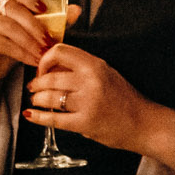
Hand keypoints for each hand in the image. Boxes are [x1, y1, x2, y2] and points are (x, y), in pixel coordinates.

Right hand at [0, 0, 75, 88]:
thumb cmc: (17, 37)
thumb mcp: (36, 25)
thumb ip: (55, 16)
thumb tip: (77, 10)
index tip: (45, 9)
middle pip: (12, 7)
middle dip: (35, 25)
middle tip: (50, 40)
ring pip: (8, 27)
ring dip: (30, 41)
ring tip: (44, 52)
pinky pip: (2, 43)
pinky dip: (21, 53)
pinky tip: (34, 60)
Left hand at [25, 45, 158, 154]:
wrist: (144, 123)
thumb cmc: (125, 99)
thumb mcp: (107, 74)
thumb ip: (82, 69)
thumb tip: (51, 67)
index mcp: (96, 65)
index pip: (60, 52)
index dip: (45, 60)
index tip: (43, 69)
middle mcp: (91, 81)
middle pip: (50, 77)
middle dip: (36, 83)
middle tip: (34, 87)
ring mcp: (88, 102)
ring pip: (49, 97)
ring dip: (37, 99)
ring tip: (36, 100)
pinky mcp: (85, 123)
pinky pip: (54, 119)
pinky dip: (38, 117)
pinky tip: (31, 115)